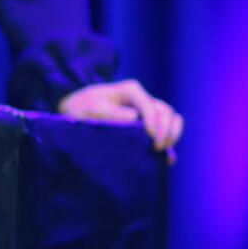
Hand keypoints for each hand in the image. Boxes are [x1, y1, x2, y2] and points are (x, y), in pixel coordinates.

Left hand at [58, 79, 183, 162]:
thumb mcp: (90, 107)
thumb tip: (134, 119)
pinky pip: (167, 128)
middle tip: (158, 147)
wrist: (76, 110)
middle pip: (166, 111)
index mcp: (131, 91)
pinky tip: (168, 157)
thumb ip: (110, 112)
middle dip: (166, 129)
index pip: (150, 105)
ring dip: (172, 133)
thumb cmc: (81, 107)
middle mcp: (143, 100)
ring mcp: (147, 111)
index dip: (153, 122)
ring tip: (163, 150)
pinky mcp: (147, 123)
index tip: (151, 139)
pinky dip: (170, 140)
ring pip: (171, 118)